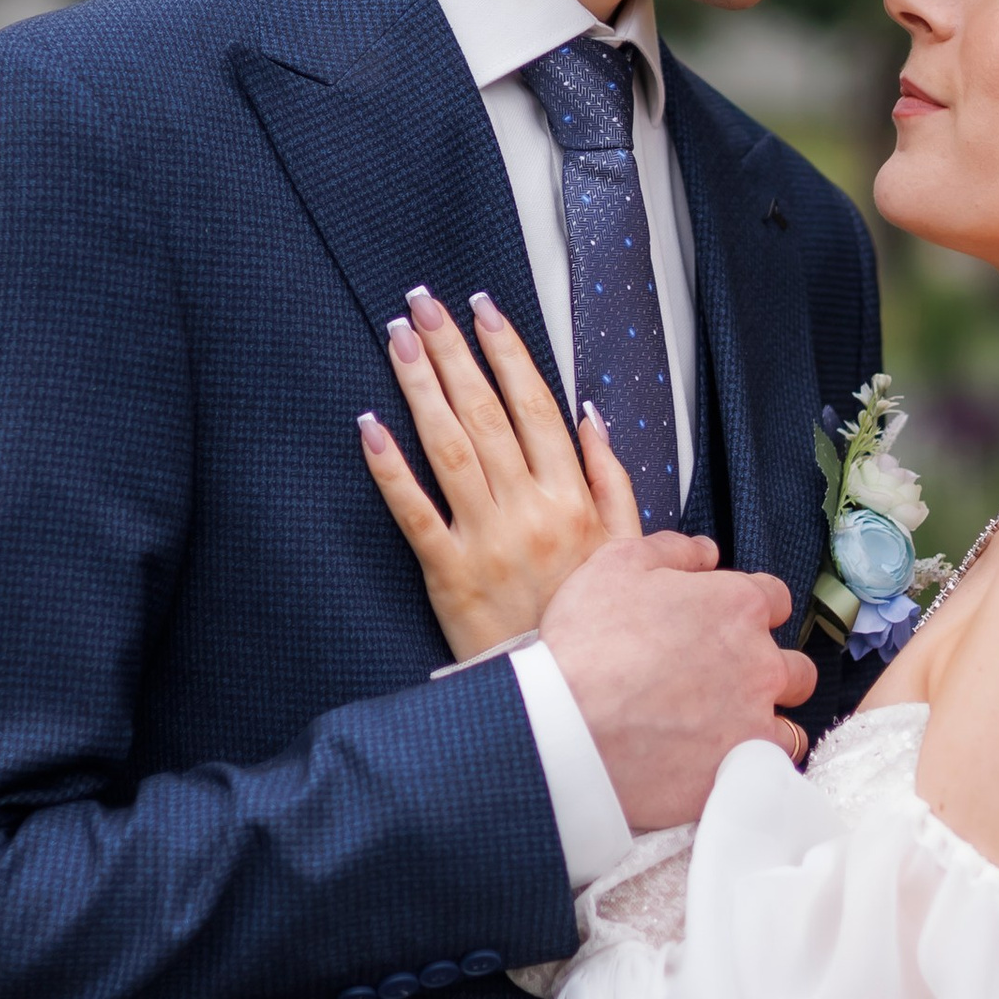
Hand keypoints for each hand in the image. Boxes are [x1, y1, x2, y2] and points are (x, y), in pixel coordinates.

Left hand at [360, 285, 642, 660]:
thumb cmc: (592, 618)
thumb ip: (613, 480)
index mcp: (573, 499)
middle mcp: (529, 511)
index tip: (483, 311)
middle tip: (424, 305)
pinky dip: (391, 468)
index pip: (536, 406)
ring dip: (422, 387)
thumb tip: (592, 418)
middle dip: (453, 351)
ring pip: (450, 448)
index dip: (508, 353)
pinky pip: (414, 512)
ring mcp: (486, 540)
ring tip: (399, 339)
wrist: (570, 694)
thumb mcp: (628, 549)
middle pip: (486, 413)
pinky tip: (370, 426)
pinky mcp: (448, 574)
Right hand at [542, 539, 819, 832]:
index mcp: (737, 606)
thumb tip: (706, 551)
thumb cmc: (587, 642)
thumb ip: (671, 550)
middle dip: (770, 670)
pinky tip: (727, 762)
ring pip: (792, 722)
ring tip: (730, 729)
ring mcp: (756, 719)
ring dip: (769, 721)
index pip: (774, 599)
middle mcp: (761, 661)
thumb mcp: (616, 566)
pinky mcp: (744, 768)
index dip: (750, 610)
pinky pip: (773, 767)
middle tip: (727, 682)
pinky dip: (757, 764)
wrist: (567, 727)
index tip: (725, 625)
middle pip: (795, 666)